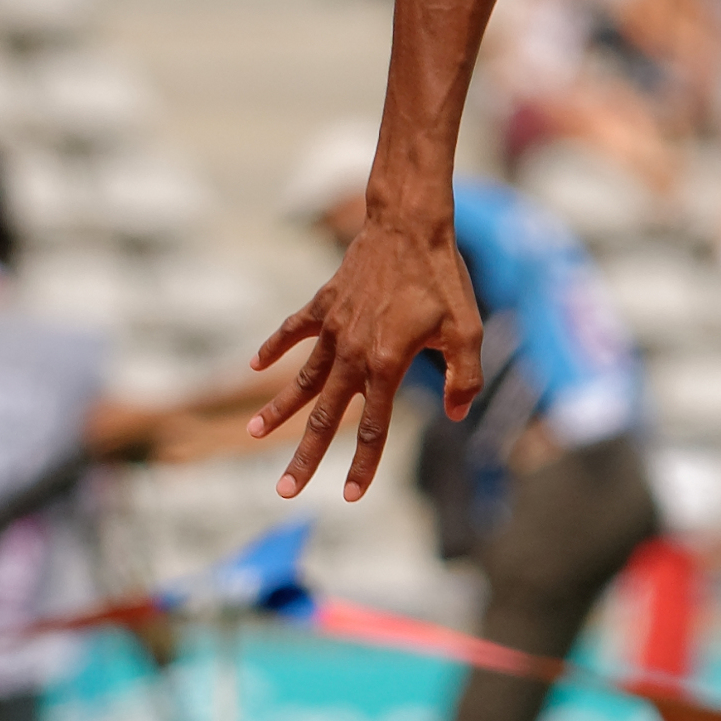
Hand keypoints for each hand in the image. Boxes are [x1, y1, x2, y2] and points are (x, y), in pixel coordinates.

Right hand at [247, 204, 480, 502]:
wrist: (409, 224)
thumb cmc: (443, 278)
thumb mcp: (468, 331)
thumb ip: (463, 377)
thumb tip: (455, 413)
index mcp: (387, 364)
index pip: (373, 426)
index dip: (363, 464)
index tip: (350, 496)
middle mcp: (353, 352)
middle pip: (324, 415)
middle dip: (305, 456)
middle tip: (284, 490)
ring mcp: (334, 327)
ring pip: (301, 378)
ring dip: (278, 409)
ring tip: (253, 434)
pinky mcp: (324, 304)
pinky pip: (294, 330)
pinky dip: (274, 347)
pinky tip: (254, 366)